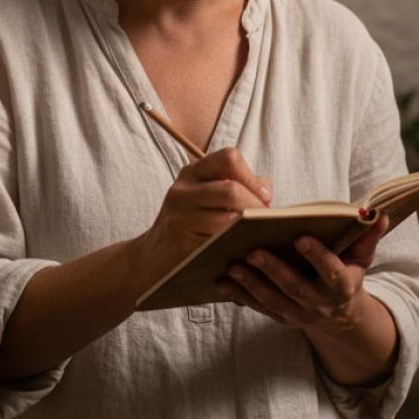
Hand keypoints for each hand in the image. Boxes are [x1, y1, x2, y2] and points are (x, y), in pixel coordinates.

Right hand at [135, 147, 271, 282]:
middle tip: (267, 225)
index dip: (252, 177)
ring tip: (258, 239)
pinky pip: (219, 244)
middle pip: (232, 191)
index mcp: (192, 173)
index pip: (229, 158)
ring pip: (228, 220)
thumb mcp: (205, 199)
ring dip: (249, 231)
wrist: (150, 260)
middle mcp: (182, 191)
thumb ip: (237, 188)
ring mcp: (179, 218)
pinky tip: (242, 254)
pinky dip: (236, 248)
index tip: (265, 199)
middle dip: (256, 209)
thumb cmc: (189, 227)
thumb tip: (266, 193)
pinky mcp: (181, 245)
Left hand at [215, 212, 390, 330]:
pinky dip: (239, 295)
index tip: (300, 236)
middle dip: (273, 270)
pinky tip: (221, 281)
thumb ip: (368, 235)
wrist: (340, 314)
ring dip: (250, 283)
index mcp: (342, 286)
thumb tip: (379, 212)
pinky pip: (257, 307)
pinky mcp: (280, 317)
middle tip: (252, 250)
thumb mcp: (361, 256)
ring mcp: (298, 314)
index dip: (317, 255)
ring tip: (232, 264)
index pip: (331, 271)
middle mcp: (319, 304)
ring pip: (272, 300)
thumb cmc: (347, 272)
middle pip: (295, 287)